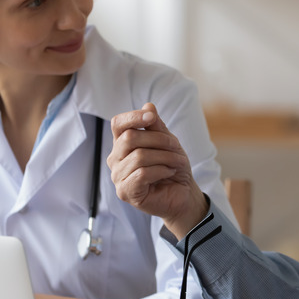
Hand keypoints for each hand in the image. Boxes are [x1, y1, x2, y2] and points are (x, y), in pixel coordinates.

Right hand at [107, 103, 208, 238]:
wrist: (183, 193)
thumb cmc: (172, 166)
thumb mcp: (168, 142)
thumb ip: (156, 126)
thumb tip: (148, 105)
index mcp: (122, 143)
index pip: (118, 124)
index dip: (133, 117)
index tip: (152, 117)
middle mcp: (115, 159)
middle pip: (129, 138)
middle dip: (158, 139)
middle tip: (176, 146)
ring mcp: (118, 176)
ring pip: (139, 156)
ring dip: (165, 157)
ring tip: (178, 162)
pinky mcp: (125, 192)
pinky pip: (142, 174)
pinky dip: (161, 170)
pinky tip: (169, 172)